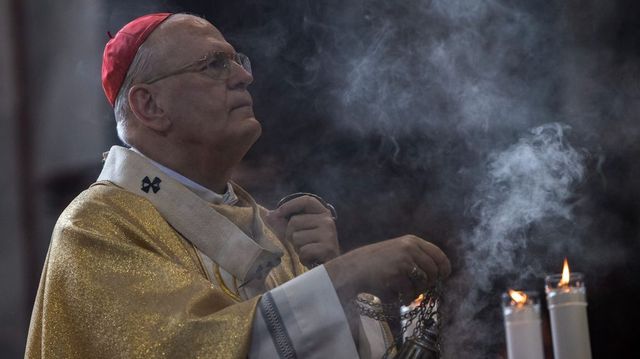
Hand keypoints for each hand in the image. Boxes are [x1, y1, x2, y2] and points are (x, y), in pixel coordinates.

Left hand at [265, 195, 339, 266]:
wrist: (328, 268)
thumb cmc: (311, 247)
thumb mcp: (298, 232)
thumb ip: (284, 223)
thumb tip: (269, 215)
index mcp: (322, 213)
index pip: (307, 201)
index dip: (290, 205)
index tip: (278, 212)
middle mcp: (328, 221)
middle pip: (295, 221)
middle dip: (291, 235)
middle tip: (301, 244)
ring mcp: (329, 234)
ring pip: (297, 237)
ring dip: (298, 248)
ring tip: (308, 252)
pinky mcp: (327, 248)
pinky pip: (304, 250)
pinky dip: (303, 258)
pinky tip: (311, 259)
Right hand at [324, 235, 450, 306]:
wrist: (353, 268)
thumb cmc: (375, 263)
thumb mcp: (397, 251)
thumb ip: (416, 257)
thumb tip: (439, 274)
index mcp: (411, 241)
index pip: (439, 255)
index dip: (444, 269)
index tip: (443, 278)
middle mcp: (409, 248)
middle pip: (434, 272)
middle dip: (428, 284)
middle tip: (418, 290)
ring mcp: (403, 261)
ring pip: (423, 283)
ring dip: (415, 292)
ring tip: (403, 292)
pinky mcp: (396, 274)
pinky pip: (410, 292)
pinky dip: (405, 298)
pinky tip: (397, 296)